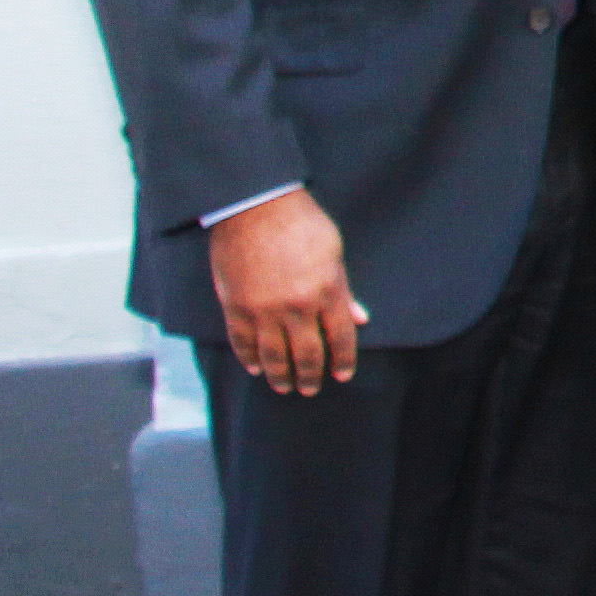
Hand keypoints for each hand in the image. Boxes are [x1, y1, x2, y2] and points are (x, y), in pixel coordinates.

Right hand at [209, 189, 363, 393]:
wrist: (254, 206)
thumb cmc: (300, 223)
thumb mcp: (333, 252)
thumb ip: (344, 290)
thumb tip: (360, 318)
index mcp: (326, 292)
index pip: (341, 338)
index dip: (343, 360)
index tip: (343, 374)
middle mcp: (296, 307)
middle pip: (307, 354)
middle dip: (310, 377)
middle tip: (310, 389)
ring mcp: (264, 310)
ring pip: (273, 356)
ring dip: (280, 376)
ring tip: (284, 387)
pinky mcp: (235, 307)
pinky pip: (242, 342)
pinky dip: (249, 359)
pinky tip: (255, 368)